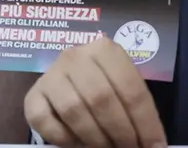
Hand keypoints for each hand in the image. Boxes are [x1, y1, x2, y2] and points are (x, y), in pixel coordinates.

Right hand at [25, 37, 166, 147]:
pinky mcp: (33, 94)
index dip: (146, 124)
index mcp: (105, 50)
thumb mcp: (123, 88)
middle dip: (120, 132)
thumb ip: (134, 107)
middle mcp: (75, 56)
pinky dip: (63, 138)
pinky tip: (76, 143)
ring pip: (74, 109)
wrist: (72, 80)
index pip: (131, 90)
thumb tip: (154, 146)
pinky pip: (44, 120)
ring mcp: (51, 74)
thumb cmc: (105, 86)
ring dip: (95, 137)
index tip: (154, 147)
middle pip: (101, 99)